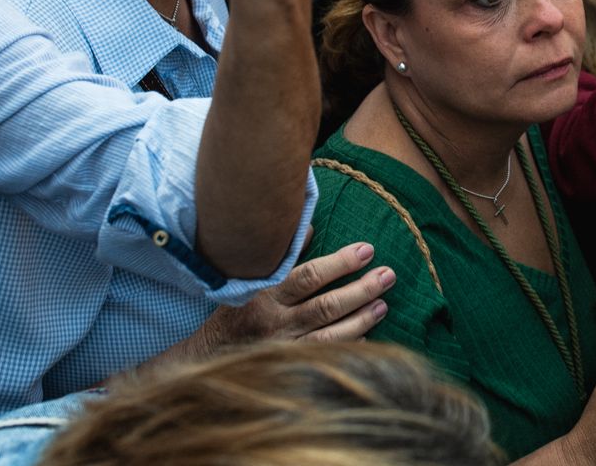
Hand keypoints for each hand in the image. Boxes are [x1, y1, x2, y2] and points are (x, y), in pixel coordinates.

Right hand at [195, 241, 392, 350]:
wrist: (206, 358)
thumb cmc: (235, 311)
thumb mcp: (252, 279)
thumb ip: (282, 256)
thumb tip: (310, 227)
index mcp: (266, 295)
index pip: (308, 277)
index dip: (340, 263)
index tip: (367, 250)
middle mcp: (275, 323)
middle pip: (326, 307)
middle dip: (361, 290)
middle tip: (388, 274)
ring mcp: (283, 350)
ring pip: (330, 337)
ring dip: (361, 320)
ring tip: (383, 305)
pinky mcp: (290, 369)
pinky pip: (325, 359)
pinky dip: (347, 347)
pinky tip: (367, 337)